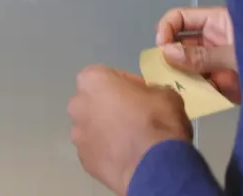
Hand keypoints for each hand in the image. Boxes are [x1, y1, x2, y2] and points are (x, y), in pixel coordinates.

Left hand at [69, 65, 191, 194]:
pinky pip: (96, 150)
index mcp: (92, 80)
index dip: (127, 85)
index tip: (142, 97)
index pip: (109, 76)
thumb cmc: (158, 121)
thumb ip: (149, 90)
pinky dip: (107, 152)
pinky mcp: (83, 159)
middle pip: (95, 102)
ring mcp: (76, 134)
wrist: (155, 167)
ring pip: (92, 127)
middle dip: (111, 108)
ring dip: (107, 131)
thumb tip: (146, 99)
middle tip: (135, 118)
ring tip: (131, 142)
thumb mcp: (166, 94)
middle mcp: (77, 104)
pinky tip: (126, 158)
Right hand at [156, 6, 239, 103]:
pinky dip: (193, 94)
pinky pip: (200, 87)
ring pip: (186, 68)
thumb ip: (201, 55)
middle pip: (178, 44)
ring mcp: (216, 63)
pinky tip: (191, 100)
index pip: (179, 18)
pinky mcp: (222, 85)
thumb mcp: (235, 53)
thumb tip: (165, 53)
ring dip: (179, 78)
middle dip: (169, 58)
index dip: (165, 29)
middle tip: (163, 73)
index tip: (162, 48)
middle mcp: (211, 41)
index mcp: (215, 23)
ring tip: (175, 89)